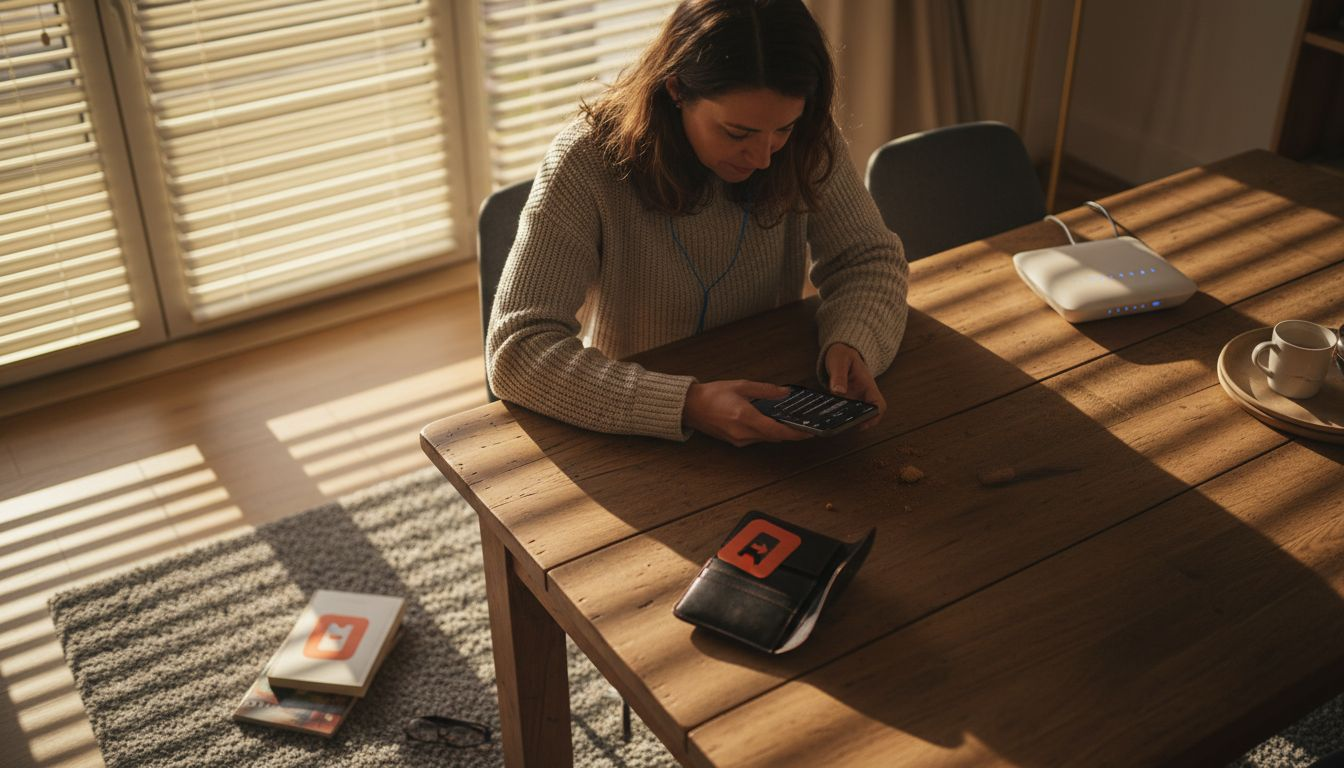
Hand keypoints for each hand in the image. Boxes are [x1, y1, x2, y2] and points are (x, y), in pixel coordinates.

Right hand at [684, 380, 814, 446]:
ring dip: (777, 432)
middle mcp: (743, 433)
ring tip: (789, 422)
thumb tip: (784, 393)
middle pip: (774, 437)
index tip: (809, 433)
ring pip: (766, 438)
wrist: (690, 407)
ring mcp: (738, 440)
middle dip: (790, 432)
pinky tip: (770, 423)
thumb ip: (765, 390)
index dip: (795, 434)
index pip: (777, 431)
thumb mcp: (741, 385)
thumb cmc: (712, 395)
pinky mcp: (735, 441)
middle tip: (804, 425)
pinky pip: (756, 438)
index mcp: (745, 417)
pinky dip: (766, 432)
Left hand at [823, 343, 885, 429]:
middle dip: (856, 423)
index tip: (862, 424)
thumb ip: (839, 375)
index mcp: (868, 385)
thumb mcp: (840, 361)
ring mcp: (854, 399)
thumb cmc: (842, 354)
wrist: (840, 352)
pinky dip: (837, 416)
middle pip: (867, 415)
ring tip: (832, 423)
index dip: (875, 417)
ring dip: (846, 421)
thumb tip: (838, 391)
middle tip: (841, 426)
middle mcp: (863, 395)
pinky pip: (843, 412)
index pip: (879, 405)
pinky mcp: (844, 401)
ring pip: (854, 416)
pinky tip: (826, 417)